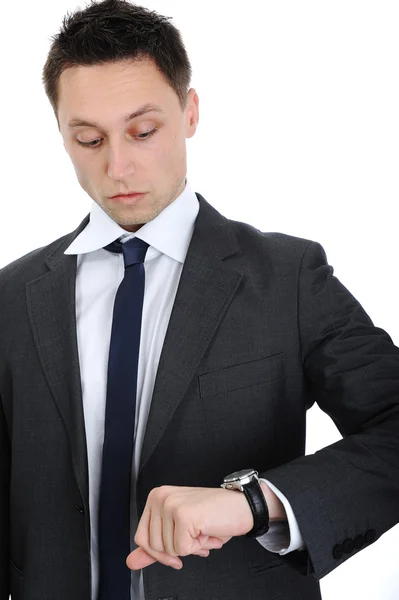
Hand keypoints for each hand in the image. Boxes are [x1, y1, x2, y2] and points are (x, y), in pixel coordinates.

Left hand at [126, 485, 253, 570]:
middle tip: (195, 534)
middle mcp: (160, 497)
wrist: (241, 506)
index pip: (141, 537)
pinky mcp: (183, 515)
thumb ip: (155, 547)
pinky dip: (198, 547)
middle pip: (154, 546)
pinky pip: (182, 550)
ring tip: (202, 531)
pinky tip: (207, 532)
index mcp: (156, 497)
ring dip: (190, 548)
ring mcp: (171, 505)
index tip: (176, 548)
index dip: (160, 552)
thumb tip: (131, 562)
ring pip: (168, 550)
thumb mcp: (179, 531)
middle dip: (177, 550)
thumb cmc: (214, 515)